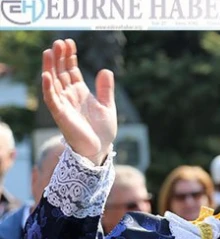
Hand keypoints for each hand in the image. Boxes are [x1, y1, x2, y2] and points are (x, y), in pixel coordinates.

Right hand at [42, 39, 116, 164]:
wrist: (100, 149)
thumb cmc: (102, 130)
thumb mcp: (107, 106)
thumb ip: (106, 89)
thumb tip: (106, 70)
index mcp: (80, 92)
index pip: (71, 70)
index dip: (70, 57)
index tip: (69, 42)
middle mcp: (69, 95)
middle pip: (61, 72)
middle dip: (59, 57)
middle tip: (59, 42)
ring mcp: (64, 104)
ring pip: (53, 82)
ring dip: (50, 67)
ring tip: (49, 52)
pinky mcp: (61, 115)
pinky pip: (52, 99)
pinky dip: (48, 88)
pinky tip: (46, 75)